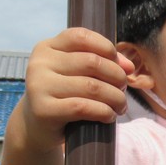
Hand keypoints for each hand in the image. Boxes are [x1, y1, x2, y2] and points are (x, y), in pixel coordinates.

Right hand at [20, 27, 133, 151]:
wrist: (36, 128)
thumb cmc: (62, 96)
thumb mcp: (77, 74)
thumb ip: (102, 62)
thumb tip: (129, 66)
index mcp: (47, 48)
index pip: (81, 37)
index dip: (107, 48)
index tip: (121, 66)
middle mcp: (40, 63)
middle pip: (92, 62)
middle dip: (117, 76)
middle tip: (123, 89)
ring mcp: (39, 86)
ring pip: (91, 86)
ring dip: (115, 97)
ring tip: (121, 106)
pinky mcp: (43, 110)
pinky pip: (83, 107)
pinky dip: (104, 112)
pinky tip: (109, 116)